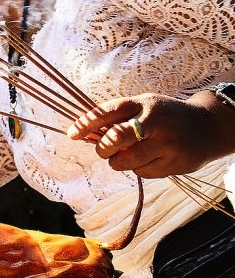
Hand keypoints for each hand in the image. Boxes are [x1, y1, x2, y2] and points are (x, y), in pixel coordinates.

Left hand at [66, 92, 227, 177]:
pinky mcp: (174, 163)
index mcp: (143, 104)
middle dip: (102, 149)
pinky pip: (142, 173)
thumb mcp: (142, 107)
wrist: (206, 127)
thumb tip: (82, 133)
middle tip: (104, 150)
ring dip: (119, 161)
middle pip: (116, 139)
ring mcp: (167, 144)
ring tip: (130, 153)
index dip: (86, 123)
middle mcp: (156, 122)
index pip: (108, 112)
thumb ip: (116, 118)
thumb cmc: (162, 116)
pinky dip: (139, 168)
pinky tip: (151, 158)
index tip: (71, 134)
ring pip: (125, 162)